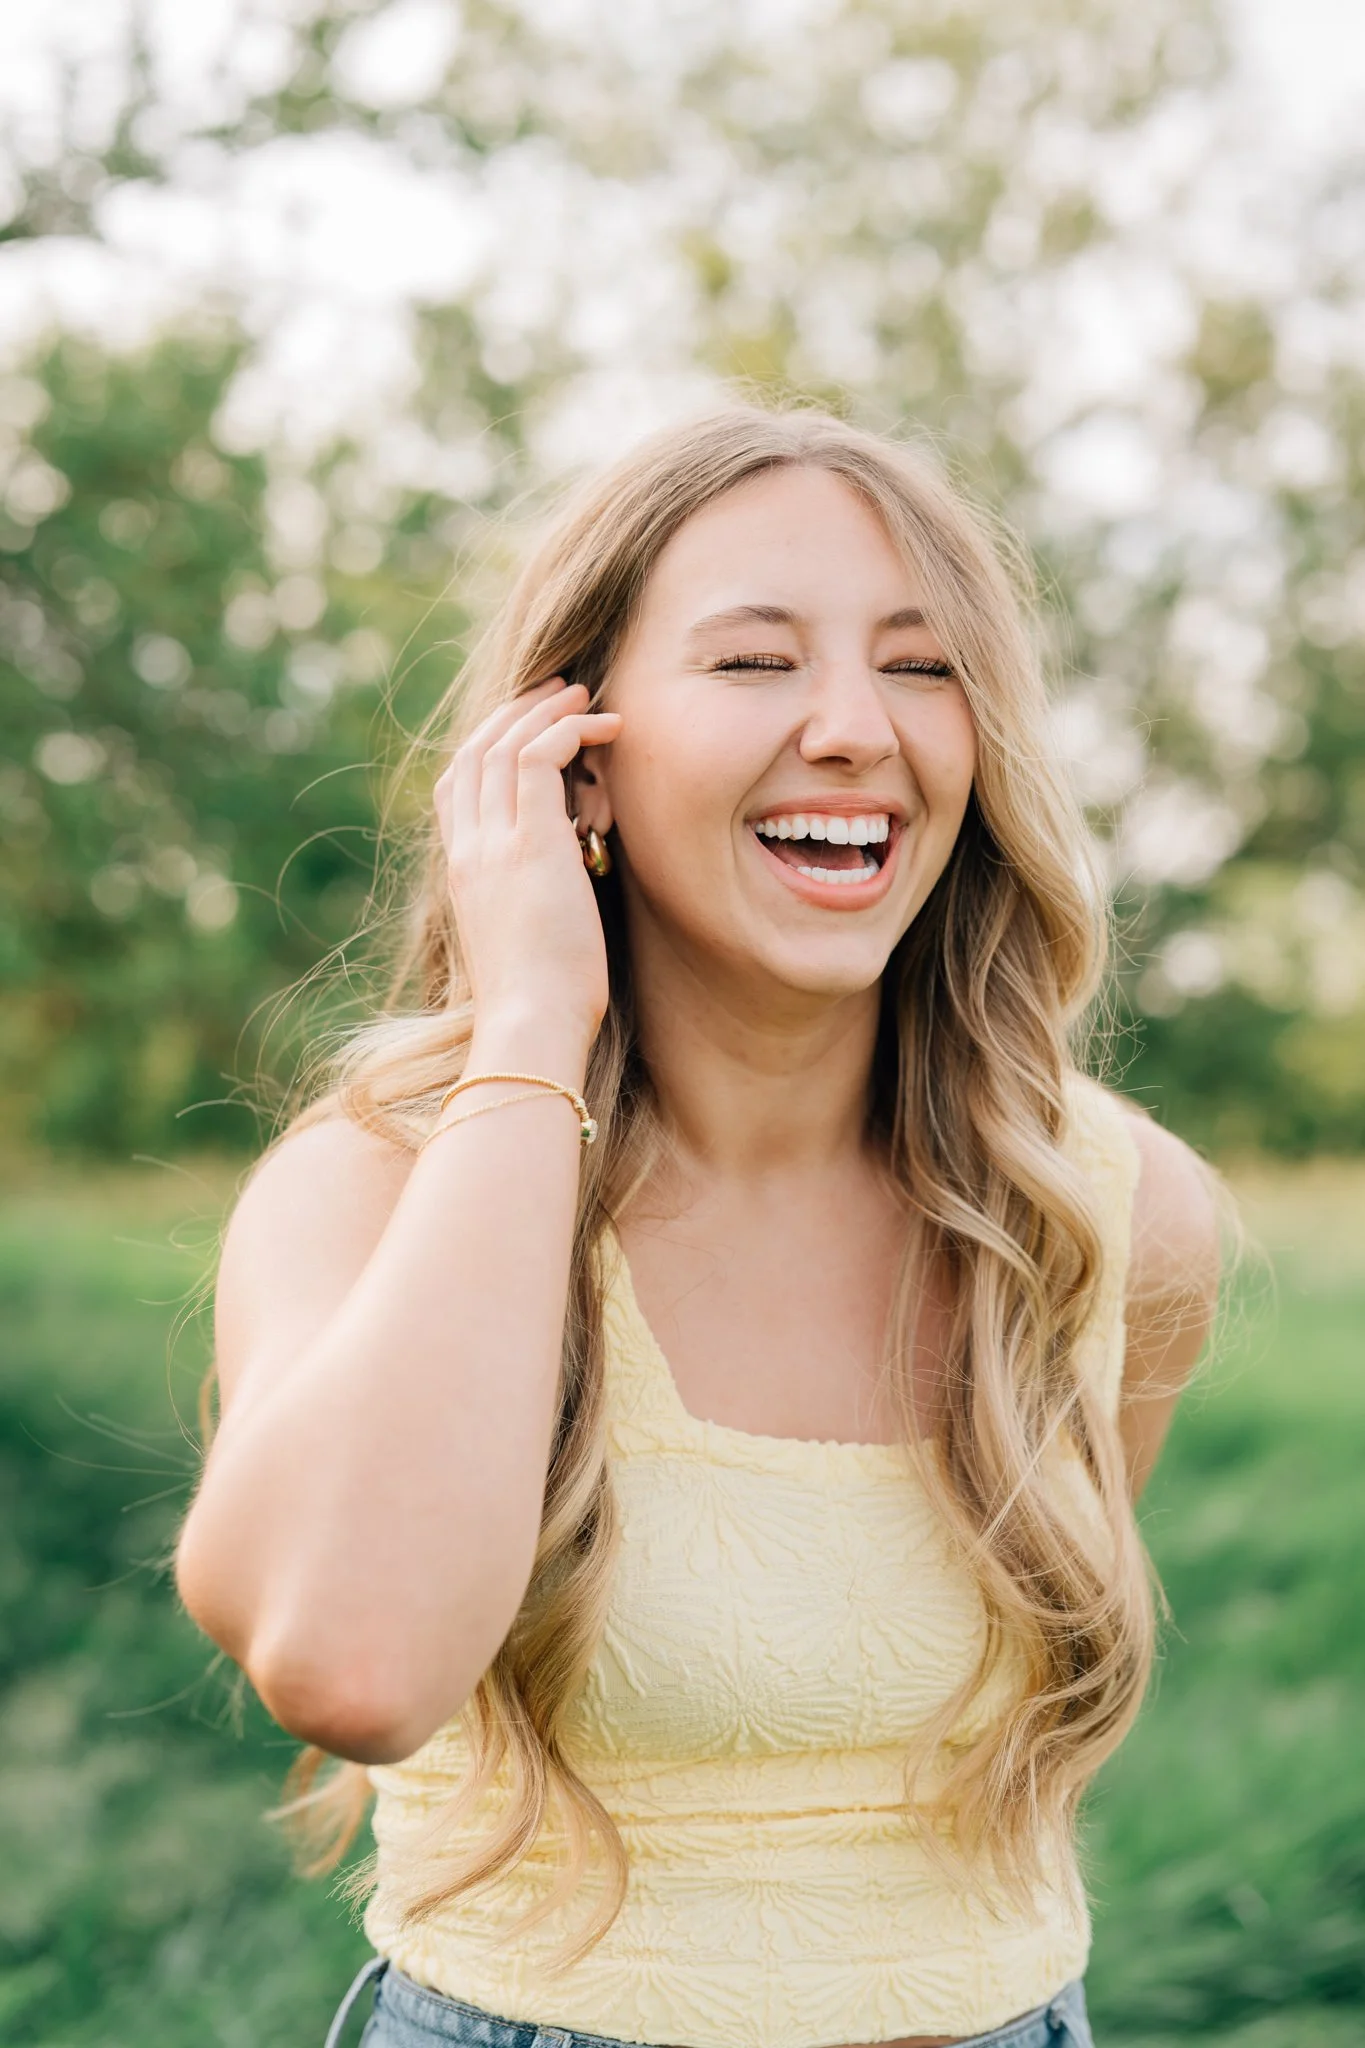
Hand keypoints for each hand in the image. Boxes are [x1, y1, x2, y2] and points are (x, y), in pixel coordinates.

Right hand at [434, 679, 621, 1041]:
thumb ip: (534, 896)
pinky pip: (538, 758)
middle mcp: (468, 851)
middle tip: (556, 689)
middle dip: (514, 712)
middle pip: (474, 753)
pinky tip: (603, 726)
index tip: (526, 725)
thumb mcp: (527, 937)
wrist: (529, 1027)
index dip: (487, 745)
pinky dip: (569, 731)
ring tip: (584, 692)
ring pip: (503, 744)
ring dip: (545, 710)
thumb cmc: (540, 1003)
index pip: (457, 787)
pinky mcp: (529, 846)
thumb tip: (570, 877)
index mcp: (462, 874)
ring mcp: (492, 845)